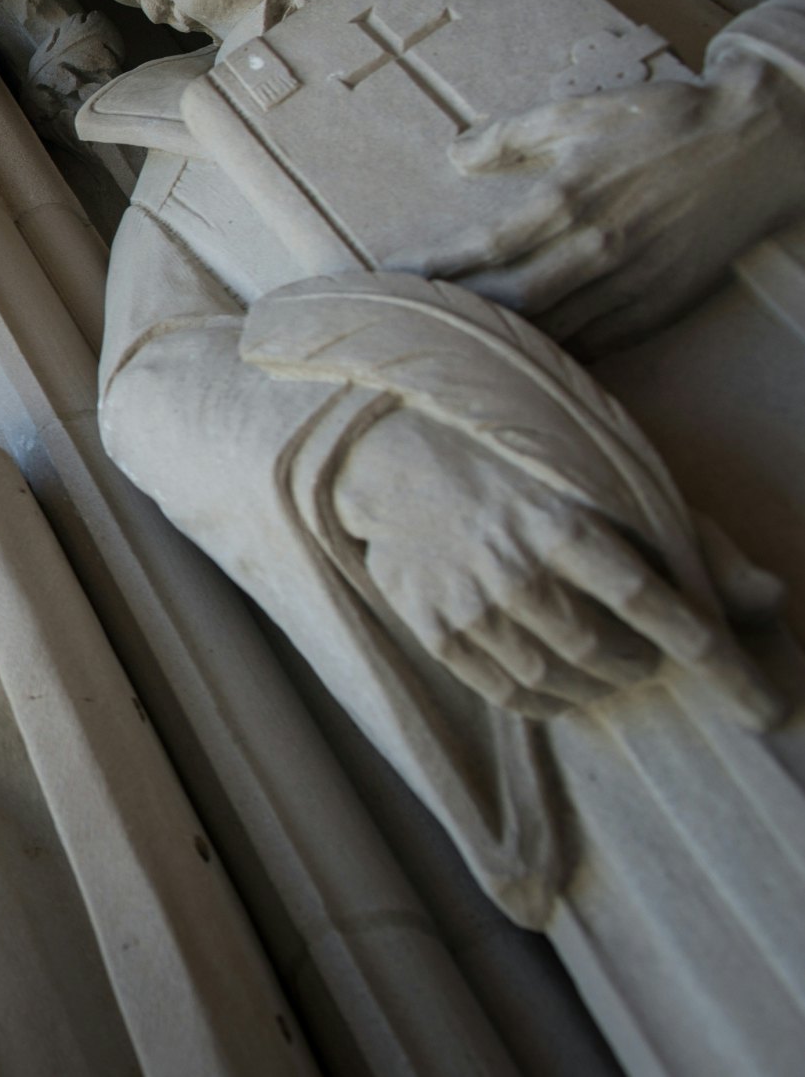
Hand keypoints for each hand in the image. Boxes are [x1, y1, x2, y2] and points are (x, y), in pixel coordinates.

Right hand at [336, 412, 780, 724]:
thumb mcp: (611, 482)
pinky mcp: (431, 624)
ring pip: (556, 682)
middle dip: (644, 667)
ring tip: (606, 669)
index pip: (655, 608)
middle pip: (606, 655)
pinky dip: (548, 701)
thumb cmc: (521, 465)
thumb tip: (771, 600)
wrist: (396, 453)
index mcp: (562, 522)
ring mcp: (467, 601)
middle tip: (648, 656)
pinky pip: (506, 692)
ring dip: (599, 688)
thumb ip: (695, 543)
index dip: (718, 664)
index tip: (767, 710)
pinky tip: (561, 682)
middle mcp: (513, 567)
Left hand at [421, 53, 804, 351]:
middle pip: (506, 302)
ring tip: (450, 337)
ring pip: (548, 331)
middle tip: (407, 316)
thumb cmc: (665, 122)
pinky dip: (550, 352)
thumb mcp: (580, 112)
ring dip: (496, 338)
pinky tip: (518, 352)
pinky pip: (593, 344)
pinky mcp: (658, 307)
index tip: (390, 273)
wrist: (761, 145)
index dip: (431, 267)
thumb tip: (455, 156)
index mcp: (570, 199)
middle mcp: (597, 250)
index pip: (481, 249)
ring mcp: (631, 285)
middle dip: (452, 311)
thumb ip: (511, 135)